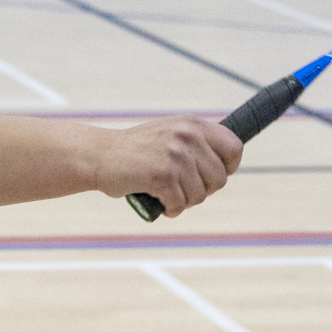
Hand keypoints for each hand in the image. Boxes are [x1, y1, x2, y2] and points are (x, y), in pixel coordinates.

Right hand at [95, 116, 242, 216]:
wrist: (98, 155)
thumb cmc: (135, 151)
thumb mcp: (170, 135)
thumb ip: (197, 143)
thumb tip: (230, 163)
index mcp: (192, 124)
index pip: (234, 147)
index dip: (226, 167)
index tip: (209, 174)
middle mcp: (187, 135)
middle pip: (219, 179)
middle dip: (201, 190)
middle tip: (178, 186)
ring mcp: (175, 154)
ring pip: (199, 196)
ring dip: (182, 201)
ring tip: (162, 189)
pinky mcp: (163, 174)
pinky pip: (180, 204)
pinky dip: (168, 208)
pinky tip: (153, 196)